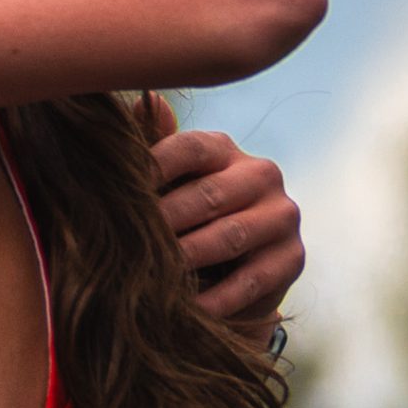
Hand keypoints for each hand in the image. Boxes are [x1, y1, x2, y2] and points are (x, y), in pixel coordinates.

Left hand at [133, 96, 302, 331]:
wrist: (223, 277)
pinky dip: (215, 298)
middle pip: (207, 196)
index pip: (189, 148)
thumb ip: (150, 148)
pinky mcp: (292, 259)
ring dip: (186, 259)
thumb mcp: (161, 185)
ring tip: (151, 276)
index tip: (116, 195)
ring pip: (229, 237)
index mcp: (222, 149)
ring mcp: (282, 216)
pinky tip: (186, 308)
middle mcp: (260, 174)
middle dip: (163, 223)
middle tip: (125, 244)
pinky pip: (250, 280)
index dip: (151, 169)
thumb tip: (145, 99)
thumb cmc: (178, 220)